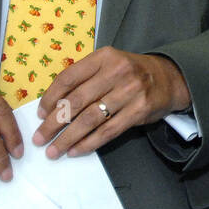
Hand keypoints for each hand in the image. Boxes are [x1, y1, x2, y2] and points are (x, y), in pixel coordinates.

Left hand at [31, 47, 190, 157]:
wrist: (169, 78)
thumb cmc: (131, 73)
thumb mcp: (109, 64)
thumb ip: (85, 78)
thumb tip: (52, 105)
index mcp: (104, 57)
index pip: (69, 78)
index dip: (51, 98)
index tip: (40, 114)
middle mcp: (116, 72)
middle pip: (76, 101)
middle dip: (53, 123)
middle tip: (39, 138)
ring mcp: (129, 91)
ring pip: (90, 119)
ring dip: (68, 138)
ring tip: (54, 150)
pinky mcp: (139, 111)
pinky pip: (108, 131)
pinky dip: (89, 143)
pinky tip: (76, 150)